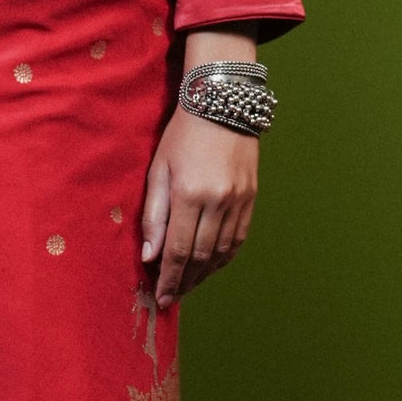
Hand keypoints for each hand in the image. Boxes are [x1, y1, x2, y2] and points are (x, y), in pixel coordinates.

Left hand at [142, 34, 261, 308]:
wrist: (223, 103)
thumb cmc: (182, 134)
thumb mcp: (158, 170)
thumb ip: (153, 215)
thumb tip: (149, 256)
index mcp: (190, 194)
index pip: (178, 250)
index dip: (169, 279)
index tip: (161, 297)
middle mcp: (218, 201)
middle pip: (201, 256)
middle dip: (185, 282)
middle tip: (171, 297)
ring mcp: (239, 200)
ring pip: (222, 252)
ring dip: (204, 274)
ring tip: (188, 285)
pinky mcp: (251, 197)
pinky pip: (238, 239)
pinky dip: (223, 258)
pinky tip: (211, 266)